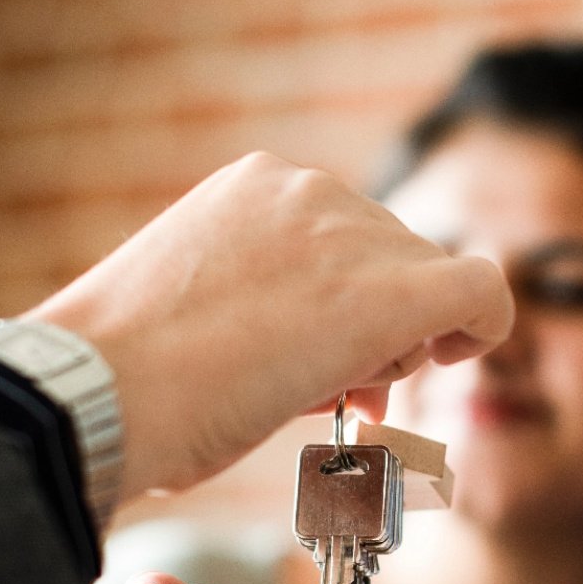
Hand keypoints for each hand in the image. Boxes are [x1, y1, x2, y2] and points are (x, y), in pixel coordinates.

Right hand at [23, 152, 513, 502]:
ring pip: (427, 282)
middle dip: (379, 328)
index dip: (348, 302)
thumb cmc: (126, 380)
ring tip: (333, 396)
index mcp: (256, 186)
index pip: (345, 239)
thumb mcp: (196, 312)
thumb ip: (267, 310)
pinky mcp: (394, 289)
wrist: (100, 392)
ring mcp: (354, 234)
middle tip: (343, 397)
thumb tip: (330, 359)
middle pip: (393, 257)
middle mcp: (311, 192)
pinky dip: (483, 325)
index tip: (321, 360)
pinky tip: (458, 356)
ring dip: (402, 344)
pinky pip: (479, 291)